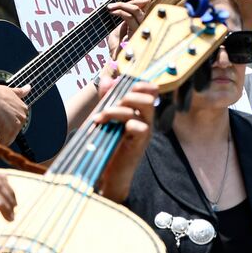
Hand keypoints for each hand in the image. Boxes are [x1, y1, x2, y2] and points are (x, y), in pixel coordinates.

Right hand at [0, 81, 30, 144]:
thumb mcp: (8, 91)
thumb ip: (19, 93)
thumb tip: (29, 88)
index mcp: (23, 109)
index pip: (13, 121)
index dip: (2, 122)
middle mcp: (22, 117)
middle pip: (10, 130)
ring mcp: (16, 126)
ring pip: (6, 137)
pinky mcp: (8, 133)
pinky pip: (1, 143)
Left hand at [95, 82, 159, 201]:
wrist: (107, 173)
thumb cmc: (107, 145)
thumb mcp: (106, 117)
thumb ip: (107, 98)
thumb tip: (107, 79)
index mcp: (140, 113)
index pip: (151, 92)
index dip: (142, 84)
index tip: (127, 85)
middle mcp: (146, 121)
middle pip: (148, 98)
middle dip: (128, 96)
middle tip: (109, 106)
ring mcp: (144, 133)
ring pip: (141, 110)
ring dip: (117, 110)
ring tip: (101, 118)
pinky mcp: (139, 144)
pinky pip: (139, 127)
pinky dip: (124, 124)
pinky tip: (109, 129)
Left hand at [104, 0, 149, 56]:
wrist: (116, 63)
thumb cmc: (116, 49)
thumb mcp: (116, 30)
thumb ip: (120, 19)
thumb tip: (117, 5)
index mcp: (138, 22)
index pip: (139, 4)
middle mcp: (143, 24)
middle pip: (141, 4)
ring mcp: (142, 28)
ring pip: (136, 9)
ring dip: (122, 5)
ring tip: (110, 7)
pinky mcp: (138, 32)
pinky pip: (130, 17)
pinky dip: (120, 12)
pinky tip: (112, 12)